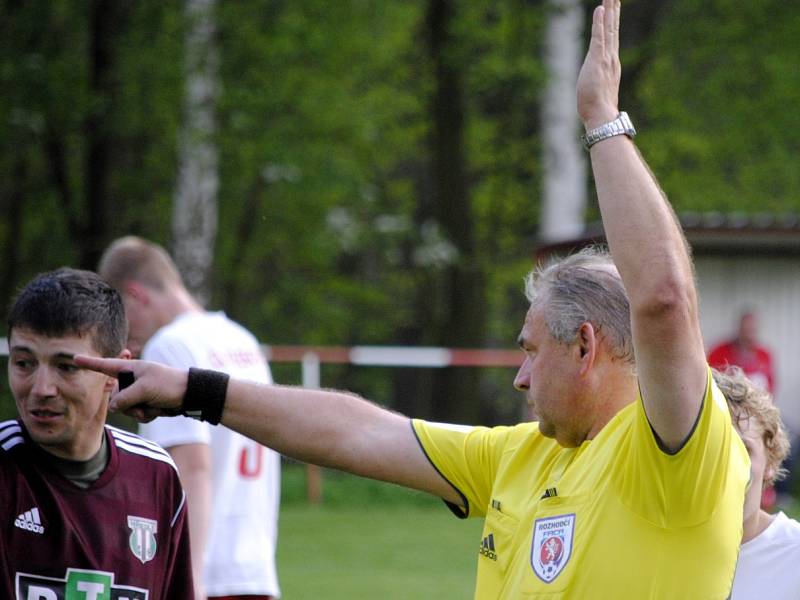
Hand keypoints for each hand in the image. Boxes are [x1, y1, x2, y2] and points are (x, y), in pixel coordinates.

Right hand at [74, 355, 187, 421]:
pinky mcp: (144, 403)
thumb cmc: (168, 385)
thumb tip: (113, 407)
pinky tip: (158, 409)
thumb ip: (125, 398)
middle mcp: (132, 380)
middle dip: (129, 403)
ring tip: (154, 404)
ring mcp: (138, 392)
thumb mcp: (144, 390)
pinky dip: (147, 414)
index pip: (105, 366)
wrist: (189, 395)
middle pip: (115, 396)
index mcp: (131, 368)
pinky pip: (137, 414)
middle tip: (146, 399)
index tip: (74, 358)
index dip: (89, 363)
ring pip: (125, 408)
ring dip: (140, 411)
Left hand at [576, 0, 620, 128]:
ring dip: (609, 10)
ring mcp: (605, 58)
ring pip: (608, 29)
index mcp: (611, 63)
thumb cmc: (598, 109)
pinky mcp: (597, 60)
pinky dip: (599, 22)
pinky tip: (600, 9)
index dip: (612, 22)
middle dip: (614, 10)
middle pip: (612, 29)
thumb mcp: (598, 90)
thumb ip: (598, 82)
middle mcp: (611, 57)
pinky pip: (599, 37)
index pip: (611, 38)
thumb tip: (596, 86)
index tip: (613, 8)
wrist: (601, 116)